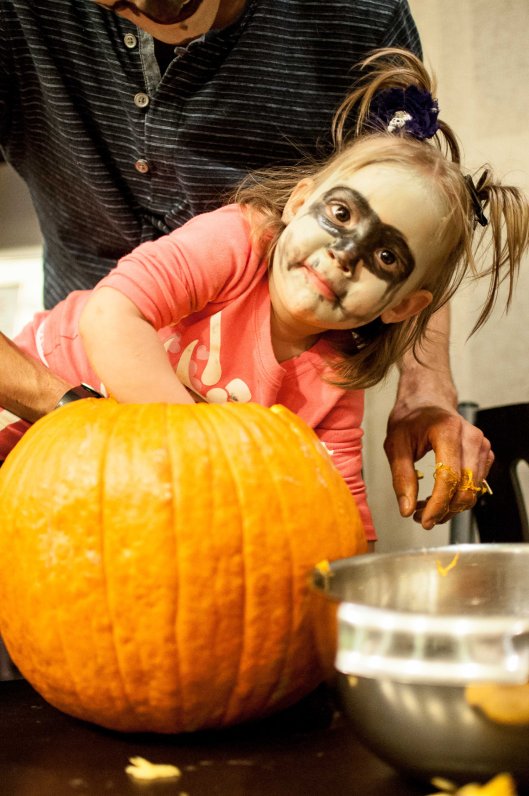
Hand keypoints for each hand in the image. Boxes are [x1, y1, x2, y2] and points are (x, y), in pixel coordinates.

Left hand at [384, 404, 493, 529]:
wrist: (427, 401)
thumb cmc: (410, 419)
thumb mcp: (395, 445)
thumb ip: (402, 477)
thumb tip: (407, 509)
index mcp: (448, 431)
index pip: (449, 476)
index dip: (437, 504)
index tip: (423, 520)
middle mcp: (471, 437)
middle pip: (466, 487)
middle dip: (444, 510)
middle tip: (420, 517)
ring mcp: (481, 446)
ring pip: (473, 490)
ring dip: (450, 507)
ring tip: (424, 508)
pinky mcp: (484, 455)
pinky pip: (476, 485)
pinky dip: (458, 497)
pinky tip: (438, 497)